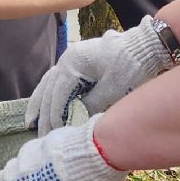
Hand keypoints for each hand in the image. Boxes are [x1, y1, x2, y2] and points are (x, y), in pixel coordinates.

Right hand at [26, 18, 174, 132]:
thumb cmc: (131, 67)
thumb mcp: (111, 91)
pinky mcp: (79, 60)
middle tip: (35, 131)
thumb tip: (76, 118)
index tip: (51, 134)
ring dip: (41, 101)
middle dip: (42, 111)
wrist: (147, 46)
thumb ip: (89, 106)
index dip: (53, 116)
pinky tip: (47, 103)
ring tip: (32, 120)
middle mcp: (68, 57)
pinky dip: (51, 93)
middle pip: (48, 87)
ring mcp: (72, 57)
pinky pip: (59, 79)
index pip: (57, 94)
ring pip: (49, 82)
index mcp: (73, 62)